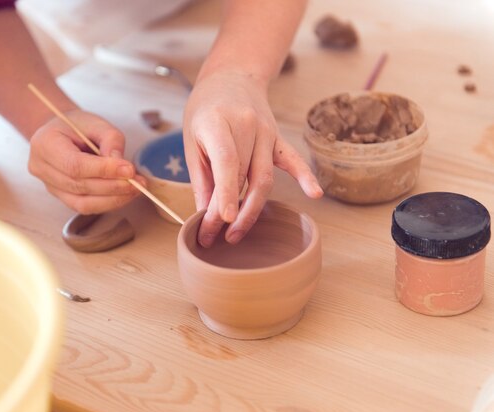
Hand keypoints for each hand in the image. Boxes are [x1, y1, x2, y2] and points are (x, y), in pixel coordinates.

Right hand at [28, 109, 145, 213]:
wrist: (60, 132)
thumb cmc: (77, 125)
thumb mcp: (96, 123)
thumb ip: (111, 141)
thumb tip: (124, 169)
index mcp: (45, 144)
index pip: (74, 165)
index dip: (103, 171)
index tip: (129, 170)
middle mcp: (41, 168)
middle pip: (80, 186)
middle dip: (113, 187)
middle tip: (138, 182)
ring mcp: (49, 186)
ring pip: (82, 203)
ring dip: (113, 199)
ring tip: (136, 189)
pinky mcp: (62, 197)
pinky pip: (85, 207)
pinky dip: (108, 203)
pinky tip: (125, 195)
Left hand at [183, 71, 322, 246]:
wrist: (231, 77)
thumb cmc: (205, 110)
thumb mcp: (192, 139)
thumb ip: (201, 177)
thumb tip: (204, 214)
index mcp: (218, 122)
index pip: (227, 161)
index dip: (225, 192)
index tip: (223, 220)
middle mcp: (247, 125)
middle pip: (245, 177)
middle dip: (231, 212)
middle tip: (217, 238)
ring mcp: (267, 131)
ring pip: (264, 177)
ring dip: (252, 209)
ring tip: (237, 234)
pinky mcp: (278, 138)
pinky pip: (292, 160)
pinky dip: (305, 177)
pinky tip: (315, 193)